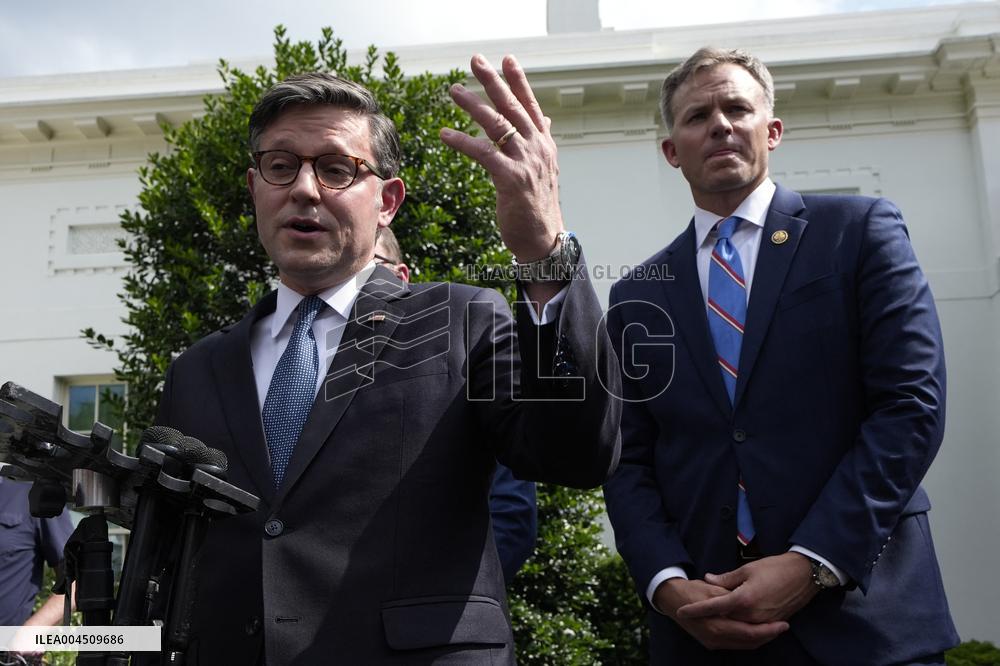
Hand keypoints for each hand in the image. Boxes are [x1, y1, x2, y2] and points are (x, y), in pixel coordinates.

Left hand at [440, 54, 563, 262]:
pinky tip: (444, 134)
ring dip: (472, 104)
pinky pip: (483, 152)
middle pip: (512, 106)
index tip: (507, 58)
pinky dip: (462, 141)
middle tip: (475, 60)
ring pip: (497, 124)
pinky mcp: (511, 179)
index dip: (519, 80)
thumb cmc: (538, 206)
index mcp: (544, 144)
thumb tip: (545, 120)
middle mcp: (537, 148)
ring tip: (453, 90)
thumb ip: (541, 142)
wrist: (543, 240)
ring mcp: (525, 162)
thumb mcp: (544, 169)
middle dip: (493, 81)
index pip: (531, 105)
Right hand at [654, 578, 788, 650]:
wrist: (671, 599)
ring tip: (774, 628)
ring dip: (760, 638)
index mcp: (717, 624)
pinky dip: (749, 639)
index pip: (749, 633)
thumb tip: (750, 599)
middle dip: (768, 636)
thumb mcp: (713, 589)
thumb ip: (731, 597)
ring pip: (744, 645)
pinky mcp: (712, 643)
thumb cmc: (692, 590)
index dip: (768, 630)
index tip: (783, 624)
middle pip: (749, 642)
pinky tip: (757, 630)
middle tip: (783, 626)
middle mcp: (715, 638)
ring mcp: (712, 642)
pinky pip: (736, 644)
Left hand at [677, 553, 818, 624]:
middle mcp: (752, 615)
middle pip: (723, 622)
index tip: (681, 611)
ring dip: (724, 626)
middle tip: (691, 617)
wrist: (805, 575)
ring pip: (737, 629)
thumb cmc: (775, 568)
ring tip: (709, 621)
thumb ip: (726, 579)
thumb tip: (708, 579)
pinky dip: (740, 629)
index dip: (696, 610)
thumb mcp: (747, 569)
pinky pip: (752, 631)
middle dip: (707, 620)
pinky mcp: (772, 624)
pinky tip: (733, 624)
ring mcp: (763, 622)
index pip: (713, 608)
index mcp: (743, 599)